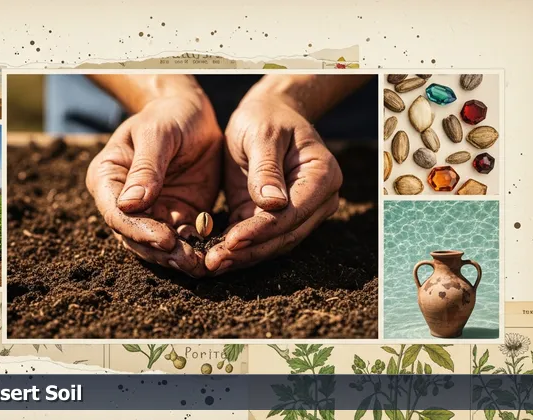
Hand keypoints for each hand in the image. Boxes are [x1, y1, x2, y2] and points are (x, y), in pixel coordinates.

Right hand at [86, 93, 221, 276]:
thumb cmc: (168, 115)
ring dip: (177, 257)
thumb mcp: (158, 132)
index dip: (139, 229)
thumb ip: (146, 167)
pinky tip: (212, 256)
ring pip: (157, 244)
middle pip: (135, 236)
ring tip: (201, 265)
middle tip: (188, 261)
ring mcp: (151, 211)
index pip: (116, 213)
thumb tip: (129, 204)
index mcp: (108, 177)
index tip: (166, 238)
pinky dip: (196, 249)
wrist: (193, 113)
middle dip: (161, 251)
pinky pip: (183, 239)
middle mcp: (124, 201)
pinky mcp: (176, 215)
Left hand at [205, 94, 342, 274]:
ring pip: (273, 244)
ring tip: (211, 265)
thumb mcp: (262, 134)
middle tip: (214, 262)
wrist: (266, 115)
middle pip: (285, 236)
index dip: (262, 230)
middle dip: (249, 251)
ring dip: (243, 257)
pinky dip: (238, 250)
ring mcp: (300, 212)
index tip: (232, 240)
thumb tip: (273, 205)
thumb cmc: (266, 118)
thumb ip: (266, 169)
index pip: (292, 213)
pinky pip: (259, 240)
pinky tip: (214, 256)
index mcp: (322, 175)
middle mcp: (318, 199)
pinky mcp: (276, 218)